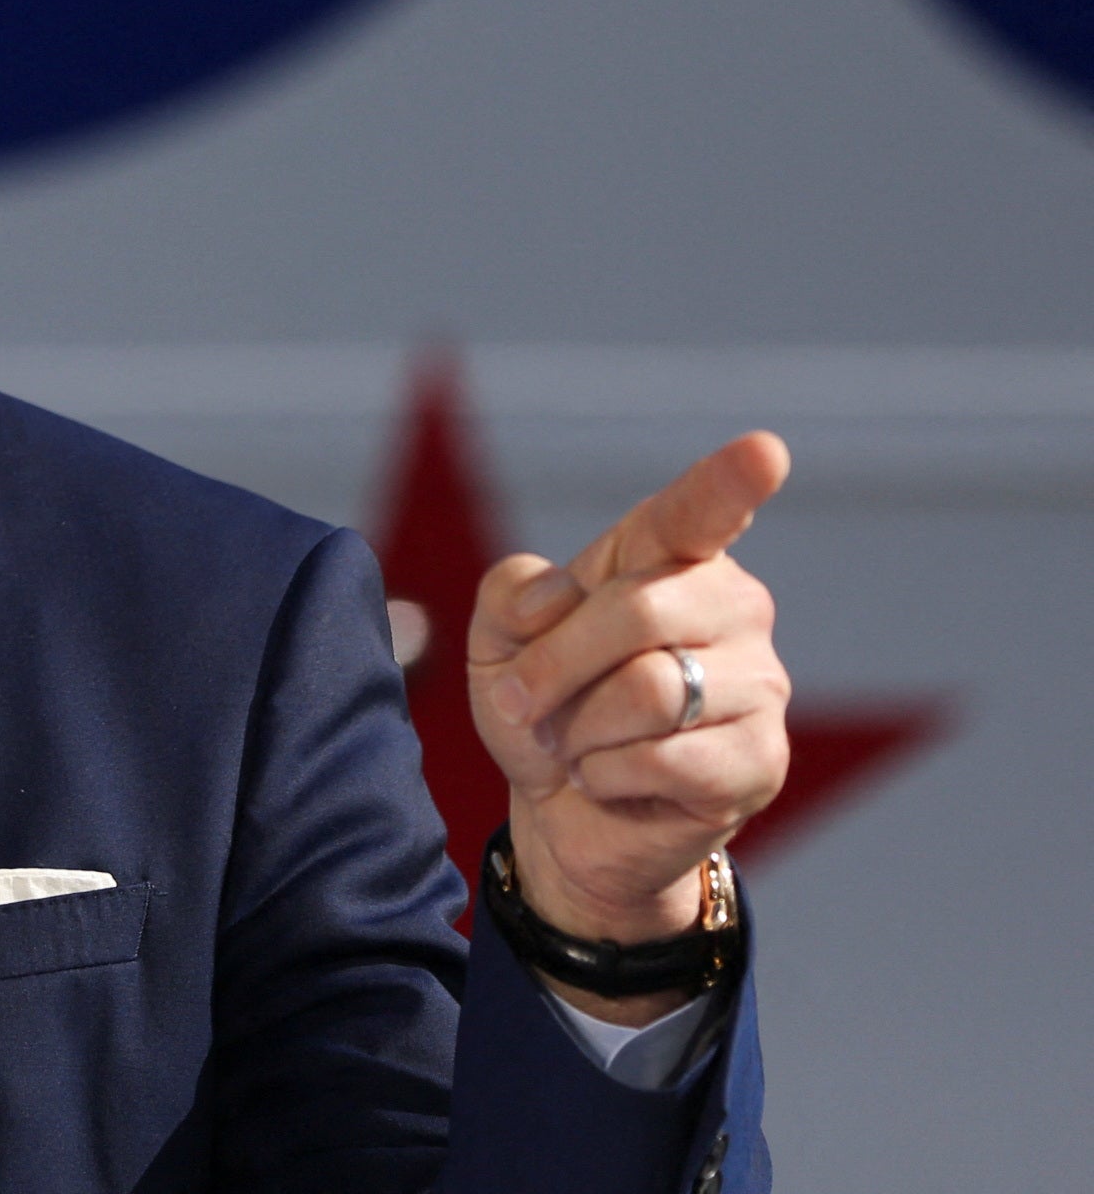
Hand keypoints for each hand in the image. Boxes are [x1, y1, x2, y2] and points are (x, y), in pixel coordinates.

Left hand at [465, 434, 791, 1016]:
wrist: (562, 812)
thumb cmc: (541, 703)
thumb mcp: (497, 639)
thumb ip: (512, 594)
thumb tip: (555, 598)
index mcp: (668, 558)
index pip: (698, 513)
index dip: (729, 483)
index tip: (765, 450)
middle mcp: (731, 608)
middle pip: (639, 612)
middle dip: (555, 664)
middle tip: (521, 701)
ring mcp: (759, 685)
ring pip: (650, 691)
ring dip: (578, 728)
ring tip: (574, 743)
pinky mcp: (760, 761)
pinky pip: (664, 759)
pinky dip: (605, 775)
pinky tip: (607, 779)